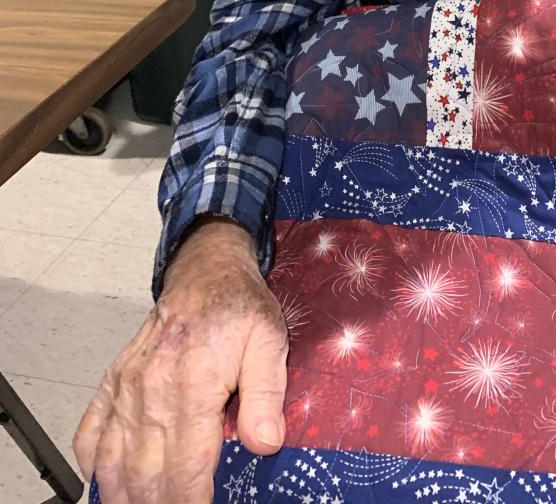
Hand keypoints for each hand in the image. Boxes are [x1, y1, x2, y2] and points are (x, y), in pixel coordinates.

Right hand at [74, 219, 288, 503]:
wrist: (206, 270)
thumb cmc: (239, 308)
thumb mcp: (269, 341)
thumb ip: (266, 394)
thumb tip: (266, 442)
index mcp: (193, 382)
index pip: (188, 465)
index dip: (192, 502)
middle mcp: (152, 388)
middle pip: (146, 473)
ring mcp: (127, 386)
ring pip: (114, 460)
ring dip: (122, 496)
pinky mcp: (113, 380)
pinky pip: (90, 430)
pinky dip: (91, 463)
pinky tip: (103, 483)